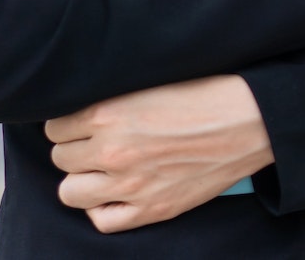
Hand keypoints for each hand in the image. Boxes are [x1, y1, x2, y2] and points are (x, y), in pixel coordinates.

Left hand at [45, 76, 273, 232]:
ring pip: (70, 192)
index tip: (82, 123)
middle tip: (95, 143)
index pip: (55, 126)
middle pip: (61, 158)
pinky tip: (115, 193)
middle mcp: (112, 150)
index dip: (68, 124)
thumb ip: (111, 99)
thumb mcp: (149, 82)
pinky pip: (102, 221)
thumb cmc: (204, 92)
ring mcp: (130, 184)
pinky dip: (102, 208)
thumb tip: (81, 110)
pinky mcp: (152, 209)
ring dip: (82, 179)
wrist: (249, 120)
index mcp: (108, 113)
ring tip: (101, 169)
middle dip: (74, 149)